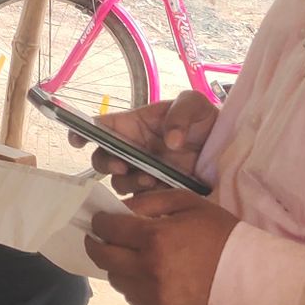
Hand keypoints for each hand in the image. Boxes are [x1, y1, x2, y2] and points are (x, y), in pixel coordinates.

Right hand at [71, 90, 217, 193]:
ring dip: (128, 181)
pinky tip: (161, 191)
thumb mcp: (195, 104)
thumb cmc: (204, 120)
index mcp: (133, 125)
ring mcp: (142, 171)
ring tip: (149, 179)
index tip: (78, 140)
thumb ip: (181, 114)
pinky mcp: (157, 192)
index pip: (99, 127)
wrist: (226, 148)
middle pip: (101, 158)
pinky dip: (145, 198)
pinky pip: (140, 200)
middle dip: (105, 162)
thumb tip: (171, 141)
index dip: (82, 131)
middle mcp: (132, 149)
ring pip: (118, 181)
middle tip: (122, 165)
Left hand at [86, 190, 237, 304]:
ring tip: (124, 254)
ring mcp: (153, 294)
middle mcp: (148, 268)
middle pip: (104, 257)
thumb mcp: (187, 203)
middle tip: (97, 236)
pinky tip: (141, 273)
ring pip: (116, 279)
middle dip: (96, 243)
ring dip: (114, 264)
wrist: (248, 276)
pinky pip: (131, 297)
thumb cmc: (219, 233)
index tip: (99, 219)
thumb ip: (150, 201)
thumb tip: (122, 209)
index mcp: (155, 237)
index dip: (99, 222)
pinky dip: (130, 283)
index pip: (109, 229)